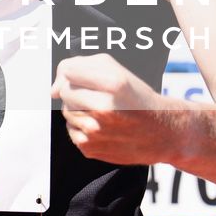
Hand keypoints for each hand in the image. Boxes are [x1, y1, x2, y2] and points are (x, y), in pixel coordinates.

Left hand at [52, 53, 172, 164]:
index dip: (75, 72)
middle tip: (99, 97)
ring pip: (66, 111)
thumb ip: (80, 67)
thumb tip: (52, 90)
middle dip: (78, 91)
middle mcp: (103, 109)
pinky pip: (71, 130)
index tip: (86, 77)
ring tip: (103, 112)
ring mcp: (95, 131)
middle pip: (65, 91)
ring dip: (79, 109)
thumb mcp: (118, 71)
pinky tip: (103, 127)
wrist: (163, 133)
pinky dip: (82, 127)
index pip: (69, 70)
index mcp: (113, 84)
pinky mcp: (90, 148)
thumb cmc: (137, 98)